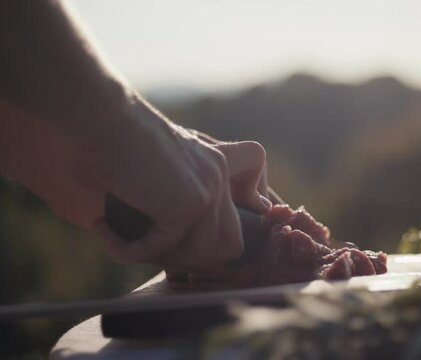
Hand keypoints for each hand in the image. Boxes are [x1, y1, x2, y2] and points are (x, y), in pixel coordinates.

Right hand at [89, 101, 270, 273]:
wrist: (98, 117)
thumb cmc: (112, 140)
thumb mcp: (153, 170)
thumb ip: (170, 200)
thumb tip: (173, 245)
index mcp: (215, 164)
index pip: (256, 198)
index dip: (237, 224)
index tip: (202, 228)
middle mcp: (218, 176)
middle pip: (232, 244)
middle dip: (193, 259)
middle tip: (152, 248)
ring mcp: (208, 190)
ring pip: (200, 255)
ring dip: (160, 257)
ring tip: (125, 240)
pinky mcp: (187, 205)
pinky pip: (163, 249)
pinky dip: (129, 250)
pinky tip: (105, 229)